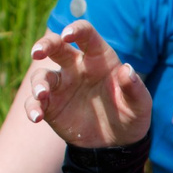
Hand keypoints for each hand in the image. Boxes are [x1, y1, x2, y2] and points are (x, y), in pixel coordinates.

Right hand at [25, 21, 151, 147]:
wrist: (117, 142)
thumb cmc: (131, 115)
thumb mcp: (140, 105)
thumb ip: (135, 88)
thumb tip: (126, 70)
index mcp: (99, 58)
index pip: (85, 35)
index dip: (76, 30)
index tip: (67, 34)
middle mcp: (76, 67)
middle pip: (55, 46)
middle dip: (44, 45)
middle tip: (37, 52)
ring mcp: (61, 86)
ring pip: (42, 76)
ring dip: (38, 83)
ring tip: (42, 95)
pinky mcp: (51, 106)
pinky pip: (35, 102)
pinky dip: (32, 107)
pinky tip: (36, 117)